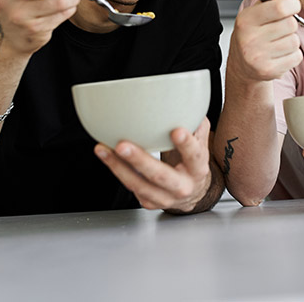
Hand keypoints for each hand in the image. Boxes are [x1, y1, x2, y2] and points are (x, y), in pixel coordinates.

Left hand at [94, 118, 212, 211]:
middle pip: (160, 176)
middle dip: (140, 161)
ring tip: (103, 149)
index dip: (186, 144)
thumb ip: (196, 126)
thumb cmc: (192, 163)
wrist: (192, 193)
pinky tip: (106, 156)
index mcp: (197, 169)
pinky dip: (116, 170)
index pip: (194, 156)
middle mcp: (182, 186)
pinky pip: (130, 185)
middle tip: (123, 146)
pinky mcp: (148, 201)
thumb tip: (187, 103)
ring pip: (138, 184)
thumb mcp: (200, 145)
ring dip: (118, 166)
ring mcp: (164, 197)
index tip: (177, 131)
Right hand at [228, 0, 302, 81]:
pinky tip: (279, 53)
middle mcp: (250, 39)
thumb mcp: (258, 8)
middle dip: (290, 24)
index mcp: (246, 19)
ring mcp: (259, 57)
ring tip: (277, 41)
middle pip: (291, 24)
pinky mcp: (269, 71)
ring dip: (291, 40)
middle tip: (279, 27)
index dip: (292, 4)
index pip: (281, 7)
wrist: (242, 64)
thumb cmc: (252, 32)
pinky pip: (296, 57)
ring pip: (295, 41)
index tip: (290, 6)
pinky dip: (292, 54)